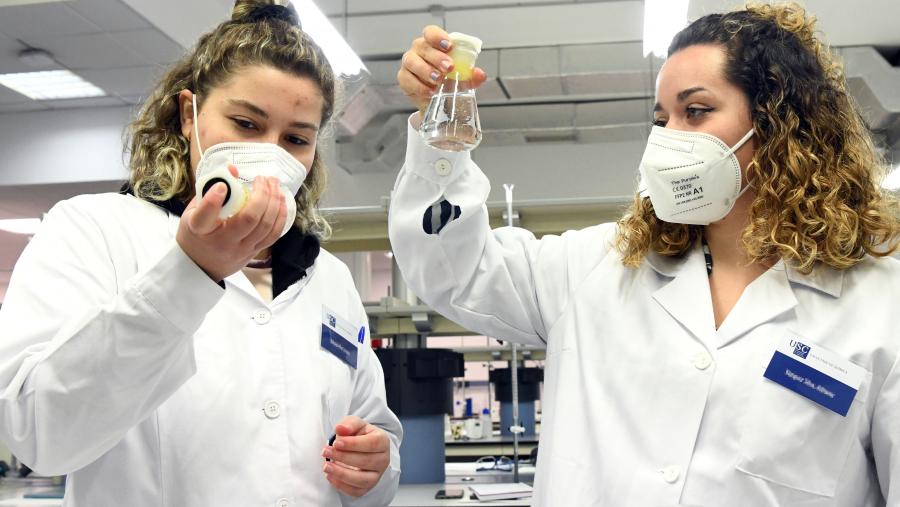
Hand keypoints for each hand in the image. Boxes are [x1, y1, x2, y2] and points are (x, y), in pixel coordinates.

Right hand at [176, 166, 285, 281]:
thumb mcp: (193, 210)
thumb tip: (233, 169)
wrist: (200, 265)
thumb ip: (210, 190)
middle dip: (261, 194)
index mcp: (199, 228)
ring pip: (265, 226)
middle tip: (263, 178)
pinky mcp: (252, 252)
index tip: (222, 185)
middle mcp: (222, 241)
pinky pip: (272, 235)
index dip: (213, 199)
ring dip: (274, 202)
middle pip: (248, 218)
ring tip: (274, 184)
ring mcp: (240, 249)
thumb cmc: (196, 233)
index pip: (205, 216)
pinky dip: (280, 216)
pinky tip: (281, 201)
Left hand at [322, 415, 390, 497]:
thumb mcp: (354, 424)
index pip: (372, 444)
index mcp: (382, 441)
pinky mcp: (367, 487)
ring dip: (342, 474)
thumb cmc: (358, 434)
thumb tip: (340, 429)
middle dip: (343, 457)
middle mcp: (383, 460)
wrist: (360, 448)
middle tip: (326, 452)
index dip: (354, 444)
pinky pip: (356, 491)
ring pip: (362, 480)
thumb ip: (349, 424)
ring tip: (326, 466)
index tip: (336, 443)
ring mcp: (377, 475)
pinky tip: (330, 476)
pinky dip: (341, 485)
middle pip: (366, 462)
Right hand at [398, 25, 486, 113]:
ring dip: (426, 70)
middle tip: (449, 67)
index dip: (438, 37)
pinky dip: (419, 86)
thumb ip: (471, 76)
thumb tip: (480, 74)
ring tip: (438, 80)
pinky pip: (407, 79)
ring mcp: (409, 64)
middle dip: (437, 57)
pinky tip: (430, 92)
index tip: (449, 46)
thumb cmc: (448, 83)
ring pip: (412, 61)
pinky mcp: (404, 79)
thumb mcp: (463, 79)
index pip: (431, 32)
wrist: (438, 103)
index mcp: (433, 44)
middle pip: (423, 46)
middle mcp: (419, 50)